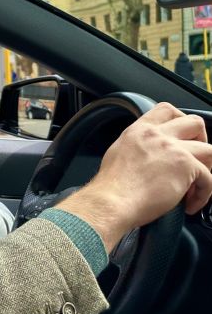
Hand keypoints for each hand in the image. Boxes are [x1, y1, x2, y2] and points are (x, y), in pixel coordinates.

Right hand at [59, 102, 211, 251]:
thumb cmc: (111, 185)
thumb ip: (137, 147)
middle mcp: (158, 135)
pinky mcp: (187, 167)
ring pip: (210, 150)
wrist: (113, 200)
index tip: (182, 136)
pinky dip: (204, 194)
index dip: (180, 121)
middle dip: (201, 140)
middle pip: (195, 123)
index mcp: (140, 130)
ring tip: (196, 183)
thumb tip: (148, 156)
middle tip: (194, 159)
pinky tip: (189, 204)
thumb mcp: (118, 153)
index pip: (166, 110)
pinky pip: (209, 179)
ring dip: (207, 168)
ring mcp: (174, 149)